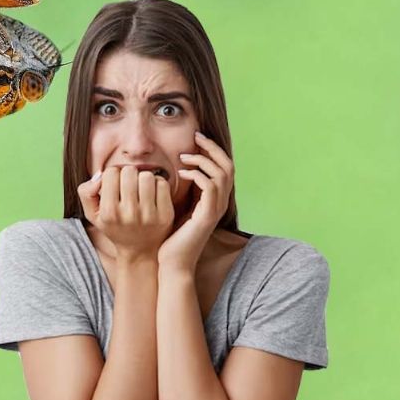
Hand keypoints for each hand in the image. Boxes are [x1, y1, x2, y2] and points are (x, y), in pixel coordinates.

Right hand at [77, 165, 174, 259]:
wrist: (139, 250)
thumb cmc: (114, 226)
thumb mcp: (92, 214)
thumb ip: (86, 192)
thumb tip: (100, 175)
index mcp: (109, 213)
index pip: (111, 173)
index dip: (112, 175)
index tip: (115, 185)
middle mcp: (129, 214)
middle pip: (129, 171)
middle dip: (128, 175)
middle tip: (128, 186)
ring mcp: (149, 215)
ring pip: (147, 176)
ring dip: (143, 179)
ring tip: (140, 189)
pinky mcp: (166, 214)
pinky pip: (162, 184)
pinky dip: (157, 184)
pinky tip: (152, 193)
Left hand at [157, 131, 234, 272]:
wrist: (171, 263)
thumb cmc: (170, 236)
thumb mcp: (177, 205)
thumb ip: (183, 189)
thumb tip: (175, 167)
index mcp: (214, 199)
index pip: (224, 166)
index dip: (213, 149)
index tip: (196, 137)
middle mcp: (220, 203)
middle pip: (228, 165)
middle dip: (212, 148)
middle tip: (195, 137)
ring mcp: (216, 209)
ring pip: (222, 173)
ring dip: (203, 160)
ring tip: (183, 157)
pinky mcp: (208, 216)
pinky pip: (211, 187)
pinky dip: (198, 175)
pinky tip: (181, 172)